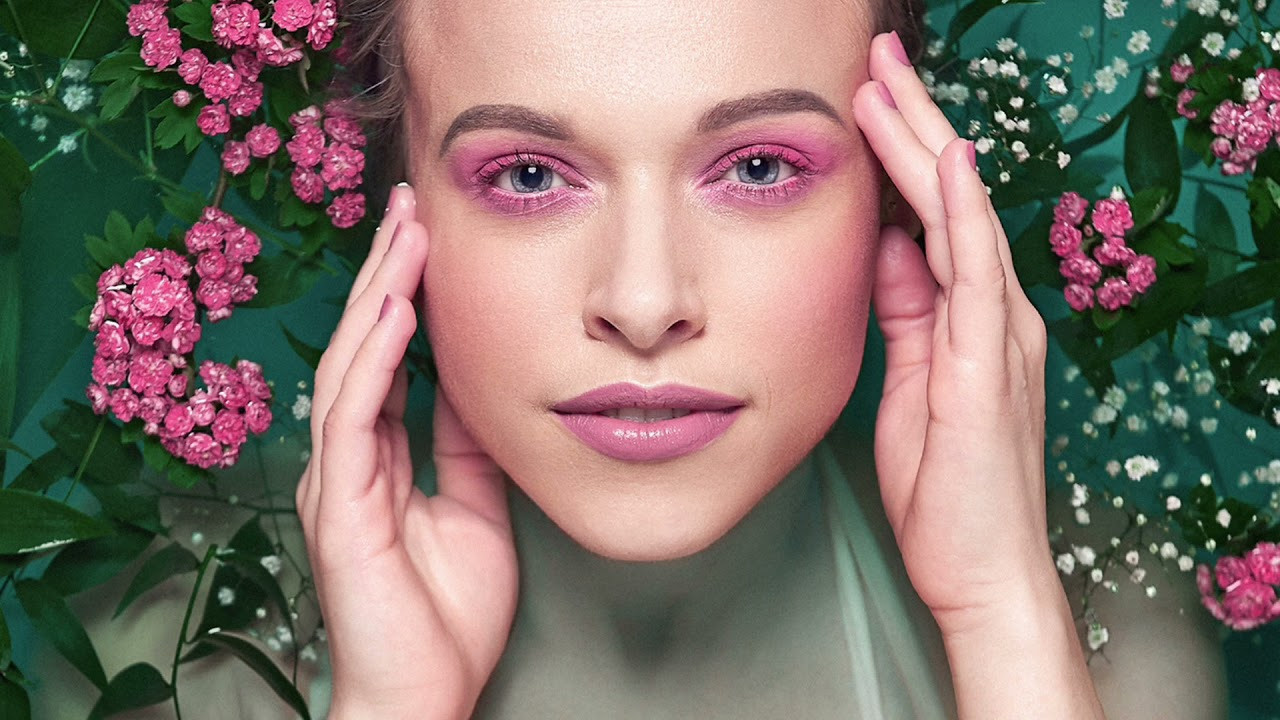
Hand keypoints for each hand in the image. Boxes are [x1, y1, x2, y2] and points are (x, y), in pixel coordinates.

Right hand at [296, 185, 517, 717]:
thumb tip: (474, 385)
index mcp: (377, 459)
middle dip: (385, 275)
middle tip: (409, 207)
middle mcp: (348, 461)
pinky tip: (392, 314)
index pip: (385, 358)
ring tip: (404, 236)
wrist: (428, 694)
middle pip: (360, 347)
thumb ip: (463, 446)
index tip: (426, 237)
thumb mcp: (473, 507)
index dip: (402, 296)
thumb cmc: (445, 615)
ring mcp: (337, 483)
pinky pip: (354, 421)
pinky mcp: (340, 512)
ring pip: (350, 368)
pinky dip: (372, 361)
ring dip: (377, 297)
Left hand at [853, 33, 1054, 633]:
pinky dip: (962, 218)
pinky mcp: (988, 369)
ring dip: (925, 148)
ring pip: (962, 220)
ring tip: (889, 84)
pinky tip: (947, 166)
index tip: (865, 97)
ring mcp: (999, 337)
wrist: (982, 573)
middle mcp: (995, 314)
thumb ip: (905, 315)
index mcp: (971, 319)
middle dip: (912, 124)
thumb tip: (885, 249)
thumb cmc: (944, 489)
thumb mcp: (911, 384)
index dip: (902, 152)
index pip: (933, 215)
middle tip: (877, 60)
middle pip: (950, 199)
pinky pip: (976, 278)